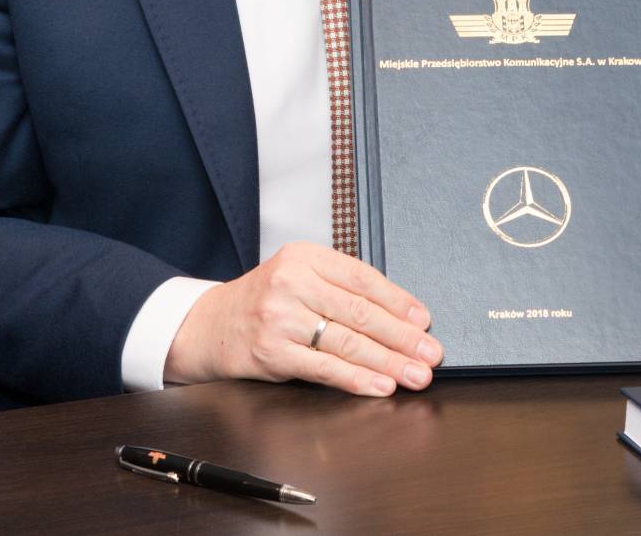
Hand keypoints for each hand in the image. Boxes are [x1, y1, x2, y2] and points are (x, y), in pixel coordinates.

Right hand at [165, 242, 444, 395]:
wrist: (210, 324)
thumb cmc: (265, 301)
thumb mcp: (298, 277)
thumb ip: (340, 288)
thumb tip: (402, 316)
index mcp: (304, 256)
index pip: (362, 278)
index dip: (398, 301)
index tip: (424, 321)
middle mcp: (291, 282)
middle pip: (359, 312)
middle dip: (402, 337)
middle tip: (430, 353)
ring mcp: (279, 318)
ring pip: (346, 342)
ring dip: (387, 362)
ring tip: (415, 375)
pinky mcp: (272, 352)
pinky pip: (323, 368)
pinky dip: (356, 379)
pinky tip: (380, 385)